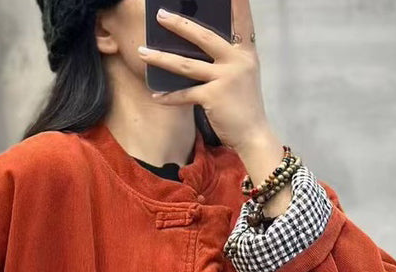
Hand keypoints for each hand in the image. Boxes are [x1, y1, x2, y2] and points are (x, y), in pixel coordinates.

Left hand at [137, 0, 269, 153]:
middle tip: (159, 15)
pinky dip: (169, 97)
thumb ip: (225, 58)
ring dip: (161, 58)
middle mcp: (237, 60)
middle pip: (204, 36)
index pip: (241, 19)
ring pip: (186, 65)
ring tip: (142, 52)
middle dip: (179, 24)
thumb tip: (194, 47)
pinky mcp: (213, 98)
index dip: (237, 2)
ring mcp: (225, 78)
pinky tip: (155, 95)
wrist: (253, 134)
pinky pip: (185, 95)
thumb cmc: (243, 104)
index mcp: (246, 52)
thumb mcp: (242, 75)